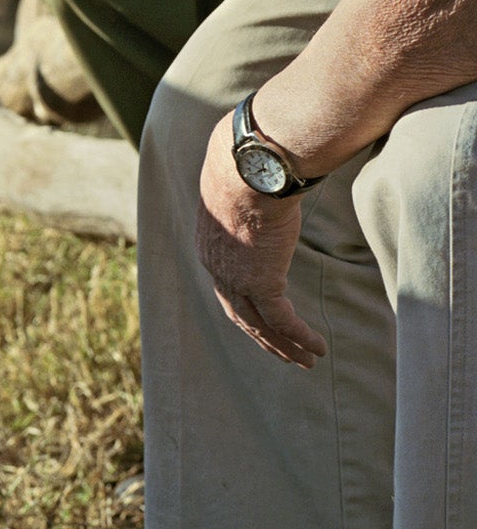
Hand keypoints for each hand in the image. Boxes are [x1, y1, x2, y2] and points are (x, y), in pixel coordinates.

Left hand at [195, 113, 327, 367]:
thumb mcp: (241, 188)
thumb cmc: (248, 168)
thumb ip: (250, 196)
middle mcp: (216, 268)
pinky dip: (301, 338)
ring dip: (285, 346)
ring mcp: (236, 278)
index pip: (226, 287)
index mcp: (210, 246)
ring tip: (308, 361)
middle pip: (240, 314)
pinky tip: (319, 348)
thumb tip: (268, 176)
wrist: (248, 168)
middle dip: (264, 338)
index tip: (263, 322)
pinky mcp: (261, 282)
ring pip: (261, 325)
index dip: (245, 308)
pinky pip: (283, 321)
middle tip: (286, 354)